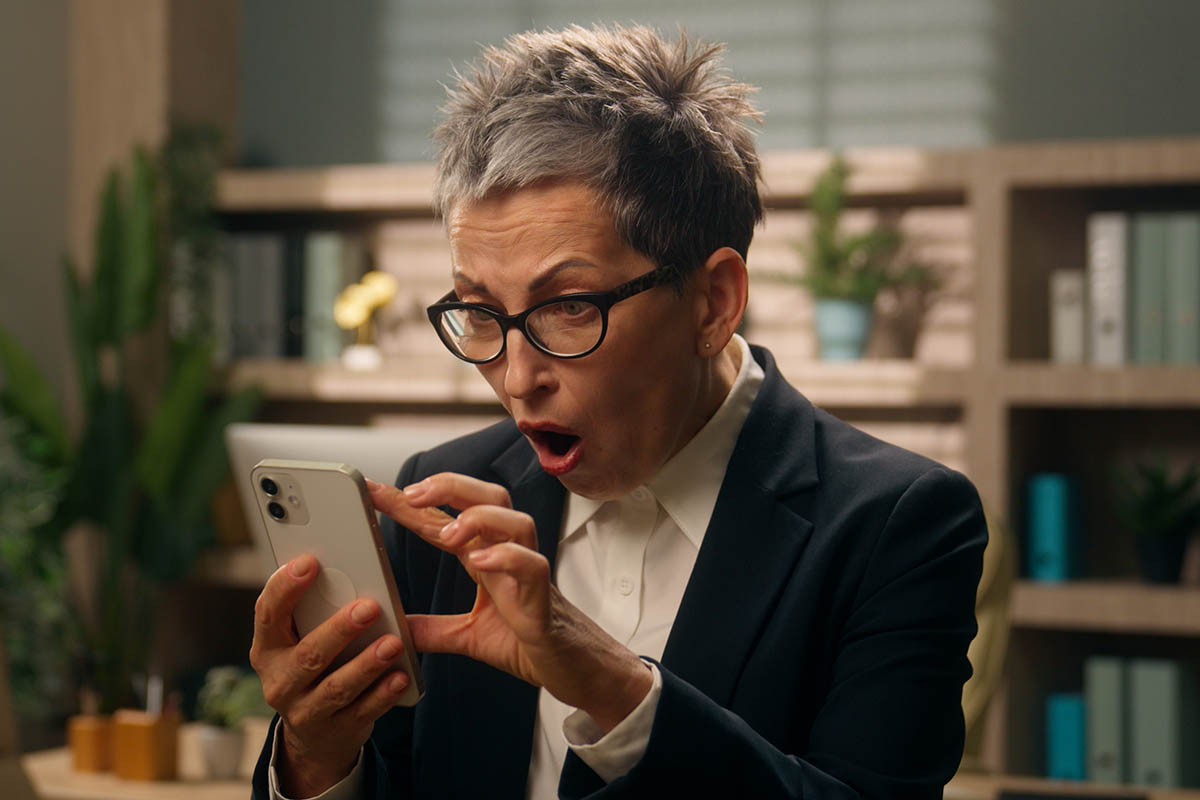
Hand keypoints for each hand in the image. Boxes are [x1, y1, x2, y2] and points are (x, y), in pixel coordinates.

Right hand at [249, 554, 411, 795]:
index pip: (268, 615)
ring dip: (366, 664)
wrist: (314, 735)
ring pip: (337, 687)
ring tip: (393, 643)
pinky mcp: (336, 731)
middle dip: (340, 630)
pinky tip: (400, 677)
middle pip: (309, 655)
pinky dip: (383, 694)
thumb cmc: (312, 666)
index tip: (310, 562)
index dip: (285, 588)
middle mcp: (280, 682)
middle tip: (370, 607)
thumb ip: (313, 611)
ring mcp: (305, 711)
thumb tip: (347, 569)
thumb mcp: (299, 641)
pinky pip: (362, 712)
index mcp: (267, 649)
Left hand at [368, 475, 652, 731]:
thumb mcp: (467, 638)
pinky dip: (506, 557)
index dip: (412, 503)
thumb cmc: (529, 643)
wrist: (573, 672)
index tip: (374, 491)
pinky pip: (531, 566)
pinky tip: (480, 561)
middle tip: (410, 494)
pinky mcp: (543, 600)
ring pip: (516, 521)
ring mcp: (528, 573)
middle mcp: (508, 556)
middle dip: (450, 486)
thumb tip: (391, 627)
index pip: (447, 518)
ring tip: (447, 534)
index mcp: (487, 559)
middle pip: (489, 497)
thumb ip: (432, 629)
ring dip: (479, 518)